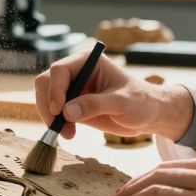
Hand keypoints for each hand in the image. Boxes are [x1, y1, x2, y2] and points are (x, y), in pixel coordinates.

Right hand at [33, 49, 192, 140]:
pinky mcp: (72, 106)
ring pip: (46, 98)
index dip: (55, 89)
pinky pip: (53, 113)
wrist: (148, 115)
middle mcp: (76, 72)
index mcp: (88, 61)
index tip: (59, 110)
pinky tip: (69, 134)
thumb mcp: (122, 102)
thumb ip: (95, 104)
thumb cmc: (141, 101)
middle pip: (46, 82)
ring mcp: (73, 89)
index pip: (60, 70)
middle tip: (58, 126)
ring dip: (51, 117)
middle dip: (48, 105)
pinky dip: (56, 124)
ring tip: (68, 133)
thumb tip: (67, 112)